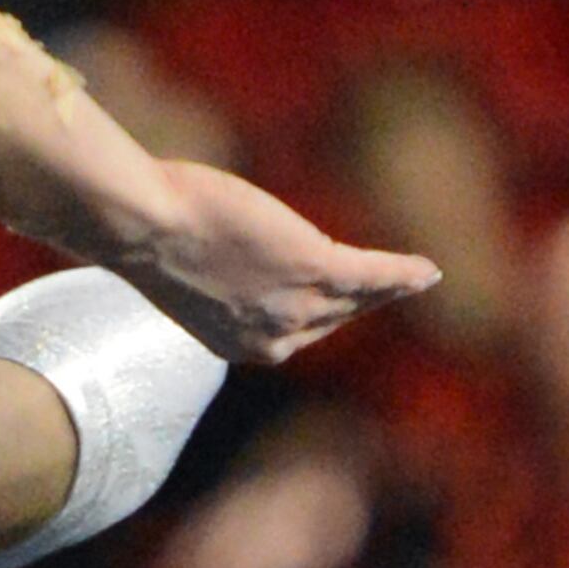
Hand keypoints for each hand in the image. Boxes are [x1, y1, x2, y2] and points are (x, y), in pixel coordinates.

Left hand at [117, 160, 439, 366]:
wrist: (143, 225)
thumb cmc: (149, 232)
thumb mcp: (183, 268)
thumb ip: (212, 275)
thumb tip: (206, 250)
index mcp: (239, 342)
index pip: (294, 329)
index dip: (323, 314)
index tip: (341, 304)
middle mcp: (272, 337)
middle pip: (333, 316)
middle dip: (364, 303)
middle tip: (393, 287)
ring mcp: (296, 304)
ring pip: (357, 296)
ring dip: (394, 286)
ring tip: (422, 277)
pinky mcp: (313, 265)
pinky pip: (371, 273)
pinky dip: (402, 272)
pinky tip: (425, 269)